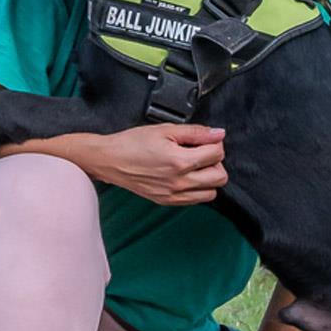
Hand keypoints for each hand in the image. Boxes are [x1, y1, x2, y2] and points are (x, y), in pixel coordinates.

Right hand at [89, 124, 227, 204]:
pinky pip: (196, 200)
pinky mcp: (168, 201)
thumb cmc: (132, 143)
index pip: (217, 154)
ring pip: (211, 192)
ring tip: (195, 166)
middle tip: (202, 152)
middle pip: (220, 177)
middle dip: (216, 162)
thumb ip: (196, 132)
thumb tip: (218, 134)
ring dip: (209, 178)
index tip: (206, 139)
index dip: (215, 143)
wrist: (110, 160)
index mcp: (179, 161)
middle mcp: (179, 182)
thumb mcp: (165, 129)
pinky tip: (186, 176)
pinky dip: (198, 189)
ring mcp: (173, 195)